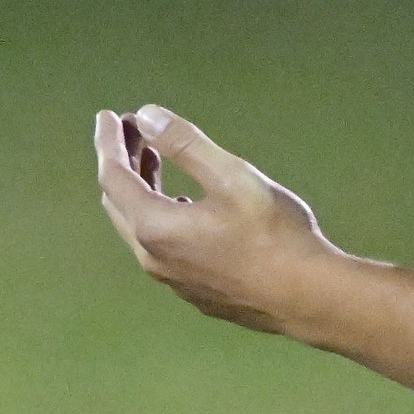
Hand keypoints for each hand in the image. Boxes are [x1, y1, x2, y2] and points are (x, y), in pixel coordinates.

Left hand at [92, 105, 341, 334]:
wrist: (307, 298)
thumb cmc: (275, 236)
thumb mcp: (231, 177)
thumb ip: (185, 144)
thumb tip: (147, 116)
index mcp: (155, 228)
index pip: (114, 177)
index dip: (108, 143)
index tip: (107, 115)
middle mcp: (154, 258)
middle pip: (119, 202)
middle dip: (121, 162)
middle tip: (132, 130)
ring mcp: (172, 279)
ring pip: (139, 226)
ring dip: (140, 188)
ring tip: (152, 158)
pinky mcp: (193, 289)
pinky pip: (161, 246)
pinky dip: (159, 214)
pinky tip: (182, 204)